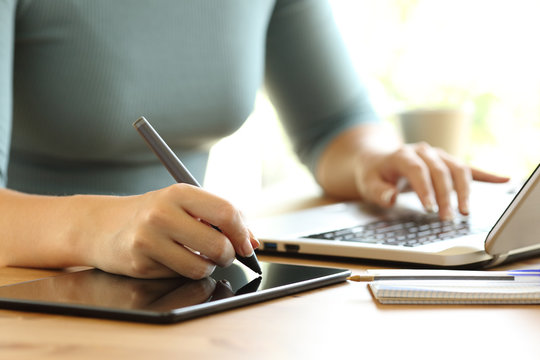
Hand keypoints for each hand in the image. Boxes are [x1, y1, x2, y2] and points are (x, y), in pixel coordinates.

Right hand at [82, 183, 258, 278]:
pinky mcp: (139, 262)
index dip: (242, 232)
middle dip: (228, 255)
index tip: (247, 244)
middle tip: (224, 255)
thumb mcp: (183, 205)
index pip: (225, 212)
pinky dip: (182, 271)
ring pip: (201, 266)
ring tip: (195, 256)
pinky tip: (169, 259)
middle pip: (218, 244)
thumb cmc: (153, 214)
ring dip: (206, 266)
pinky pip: (178, 275)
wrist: (102, 226)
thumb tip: (253, 242)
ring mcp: (149, 238)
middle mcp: (163, 212)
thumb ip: (218, 219)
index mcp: (179, 192)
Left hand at [354, 142, 509, 219]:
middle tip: (447, 218)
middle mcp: (423, 151)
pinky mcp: (447, 162)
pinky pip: (468, 167)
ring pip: (457, 169)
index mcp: (403, 155)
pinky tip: (503, 180)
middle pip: (440, 171)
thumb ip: (378, 191)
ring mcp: (437, 155)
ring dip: (463, 191)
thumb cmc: (374, 172)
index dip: (425, 189)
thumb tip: (391, 197)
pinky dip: (486, 174)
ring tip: (464, 212)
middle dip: (445, 196)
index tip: (430, 209)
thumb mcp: (368, 183)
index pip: (418, 170)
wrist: (378, 158)